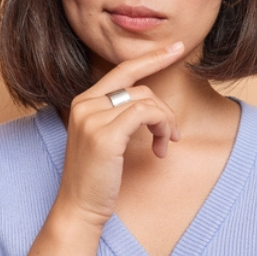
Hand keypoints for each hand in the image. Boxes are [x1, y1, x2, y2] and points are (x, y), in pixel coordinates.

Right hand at [54, 42, 184, 226]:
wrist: (79, 207)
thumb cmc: (97, 177)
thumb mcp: (106, 138)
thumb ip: (119, 115)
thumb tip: (150, 103)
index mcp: (83, 101)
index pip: (123, 69)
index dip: (152, 57)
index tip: (177, 48)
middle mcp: (84, 104)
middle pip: (141, 87)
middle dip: (164, 110)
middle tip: (173, 134)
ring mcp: (92, 118)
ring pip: (147, 101)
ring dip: (165, 123)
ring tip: (165, 145)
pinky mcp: (105, 135)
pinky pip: (146, 114)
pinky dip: (162, 127)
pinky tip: (160, 149)